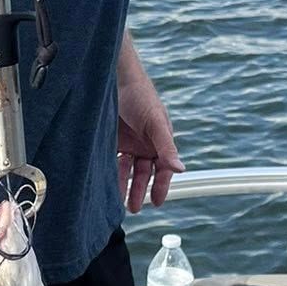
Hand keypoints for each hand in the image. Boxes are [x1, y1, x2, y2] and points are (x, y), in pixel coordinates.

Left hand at [117, 62, 183, 213]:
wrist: (114, 78)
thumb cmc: (141, 96)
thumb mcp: (156, 123)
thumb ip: (167, 148)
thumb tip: (181, 170)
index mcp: (160, 141)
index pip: (163, 169)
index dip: (161, 186)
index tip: (157, 203)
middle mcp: (145, 144)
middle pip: (144, 173)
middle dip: (140, 190)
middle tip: (134, 208)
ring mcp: (128, 142)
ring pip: (127, 170)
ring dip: (123, 185)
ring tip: (118, 202)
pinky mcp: (111, 140)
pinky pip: (112, 161)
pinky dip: (110, 173)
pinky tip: (105, 185)